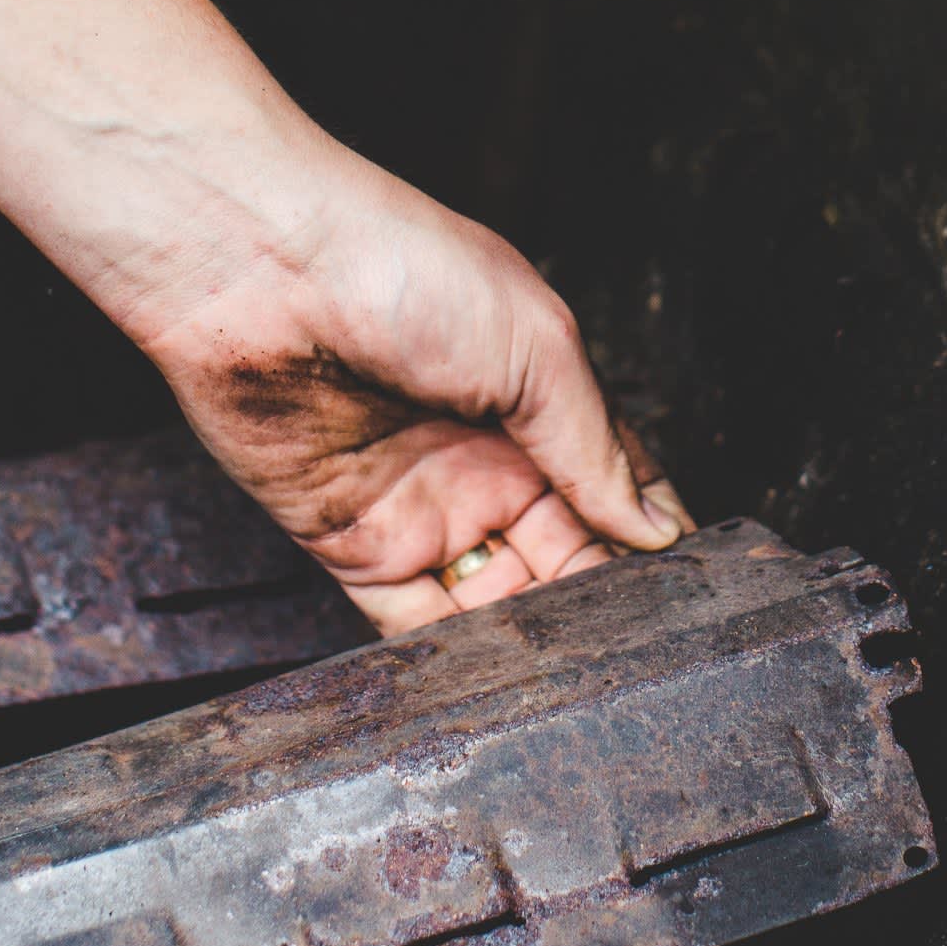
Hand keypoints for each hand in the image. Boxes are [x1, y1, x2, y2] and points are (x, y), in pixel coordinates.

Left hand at [133, 137, 690, 634]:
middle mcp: (483, 460)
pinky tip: (497, 676)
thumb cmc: (400, 269)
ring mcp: (420, 507)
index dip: (646, 540)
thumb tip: (656, 527)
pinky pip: (411, 623)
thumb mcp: (535, 347)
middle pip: (561, 558)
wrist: (263, 272)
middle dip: (596, 601)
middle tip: (634, 646)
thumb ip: (596, 448)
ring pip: (495, 602)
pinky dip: (453, 657)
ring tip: (574, 672)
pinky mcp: (351, 546)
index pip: (612, 490)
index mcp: (537, 403)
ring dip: (533, 640)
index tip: (683, 593)